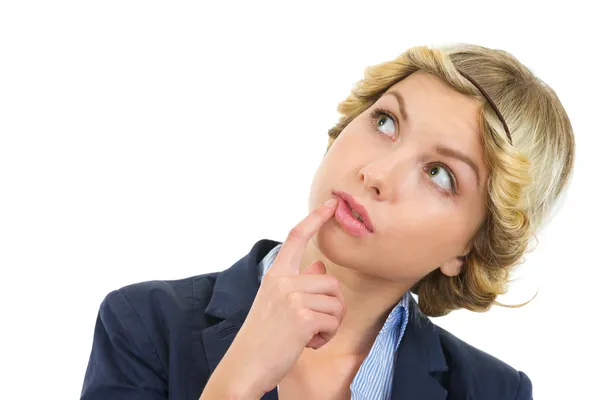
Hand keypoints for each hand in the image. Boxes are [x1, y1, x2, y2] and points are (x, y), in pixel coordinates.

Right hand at [206, 197, 345, 397]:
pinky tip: (308, 344)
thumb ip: (297, 284)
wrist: (245, 367)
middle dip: (331, 306)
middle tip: (313, 325)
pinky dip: (327, 337)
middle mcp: (282, 282)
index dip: (314, 218)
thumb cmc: (261, 338)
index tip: (330, 204)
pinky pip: (333, 321)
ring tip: (308, 335)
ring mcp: (291, 298)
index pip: (295, 237)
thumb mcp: (276, 305)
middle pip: (330, 281)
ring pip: (336, 302)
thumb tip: (318, 266)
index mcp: (275, 275)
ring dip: (330, 324)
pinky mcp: (302, 317)